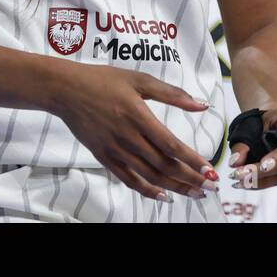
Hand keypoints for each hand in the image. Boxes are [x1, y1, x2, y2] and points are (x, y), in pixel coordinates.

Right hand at [49, 63, 218, 202]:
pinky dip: (147, 190)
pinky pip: (128, 179)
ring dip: (174, 187)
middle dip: (190, 178)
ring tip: (194, 193)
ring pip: (149, 176)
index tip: (209, 170)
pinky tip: (164, 196)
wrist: (66, 91)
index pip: (171, 145)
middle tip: (210, 187)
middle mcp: (128, 138)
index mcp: (139, 116)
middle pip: (163, 165)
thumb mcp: (140, 80)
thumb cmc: (104, 80)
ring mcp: (115, 150)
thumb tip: (202, 104)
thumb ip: (173, 94)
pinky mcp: (105, 157)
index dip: (192, 160)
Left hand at [227, 109, 276, 191]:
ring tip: (241, 177)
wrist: (269, 129)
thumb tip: (235, 162)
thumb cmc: (263, 124)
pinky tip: (243, 183)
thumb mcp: (254, 123)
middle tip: (260, 166)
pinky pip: (276, 180)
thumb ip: (244, 139)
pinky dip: (258, 183)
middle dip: (275, 160)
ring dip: (261, 175)